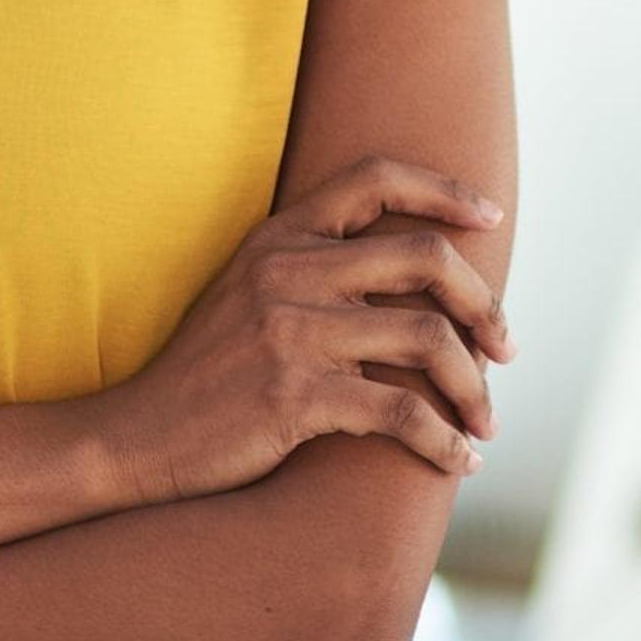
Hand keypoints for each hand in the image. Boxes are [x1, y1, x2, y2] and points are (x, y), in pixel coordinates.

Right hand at [103, 154, 514, 501]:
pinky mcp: (293, 396)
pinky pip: (401, 413)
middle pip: (425, 257)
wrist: (134, 440)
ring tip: (487, 424)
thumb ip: (315, 271)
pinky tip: (458, 462)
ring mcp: (290, 332)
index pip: (375, 178)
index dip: (443, 190)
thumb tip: (416, 281)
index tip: (491, 219)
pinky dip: (443, 441)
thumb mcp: (250, 295)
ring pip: (426, 341)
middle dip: (484, 305)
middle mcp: (288, 271)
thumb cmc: (207, 375)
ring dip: (473, 388)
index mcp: (280, 236)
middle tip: (506, 349)